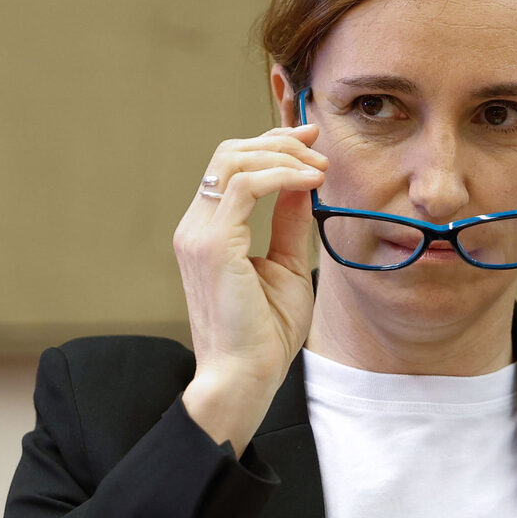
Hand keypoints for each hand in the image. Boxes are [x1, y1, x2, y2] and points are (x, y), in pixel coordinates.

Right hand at [175, 124, 326, 452]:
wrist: (245, 377)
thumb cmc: (264, 335)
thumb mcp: (286, 267)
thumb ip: (289, 224)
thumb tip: (302, 184)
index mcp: (208, 231)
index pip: (231, 166)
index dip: (271, 145)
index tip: (310, 142)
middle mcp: (196, 227)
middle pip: (229, 153)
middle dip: (278, 140)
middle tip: (319, 146)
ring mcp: (199, 234)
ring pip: (235, 160)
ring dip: (284, 155)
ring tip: (320, 169)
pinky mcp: (213, 244)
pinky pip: (246, 186)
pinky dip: (282, 175)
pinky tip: (310, 183)